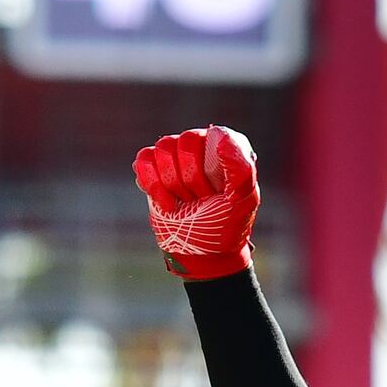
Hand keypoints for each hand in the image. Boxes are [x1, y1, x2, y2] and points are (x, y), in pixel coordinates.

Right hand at [134, 126, 260, 281]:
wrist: (201, 254)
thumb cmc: (225, 226)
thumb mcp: (242, 201)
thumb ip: (240, 167)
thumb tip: (218, 132)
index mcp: (228, 147)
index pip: (212, 136)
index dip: (210, 168)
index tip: (217, 191)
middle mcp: (203, 146)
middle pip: (185, 142)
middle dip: (191, 179)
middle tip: (200, 199)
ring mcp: (177, 158)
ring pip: (163, 148)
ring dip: (173, 184)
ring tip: (185, 202)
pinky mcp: (154, 171)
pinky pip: (144, 159)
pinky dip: (152, 185)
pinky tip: (167, 204)